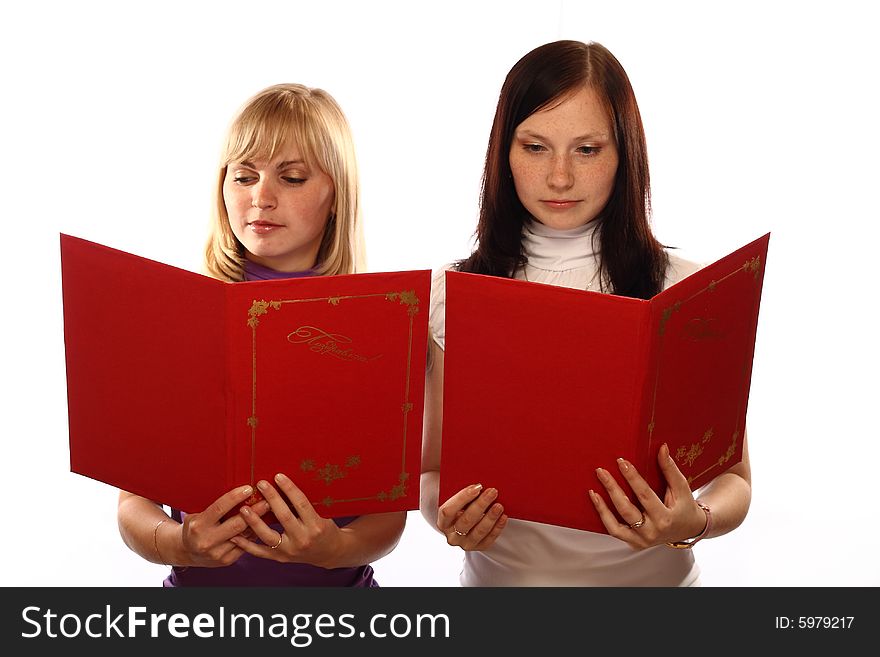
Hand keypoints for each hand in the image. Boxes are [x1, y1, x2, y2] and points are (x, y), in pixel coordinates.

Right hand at [179, 485, 269, 566]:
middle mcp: (207, 541)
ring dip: (258, 523)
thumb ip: (213, 507)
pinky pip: (245, 545)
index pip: (219, 509)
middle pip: (237, 525)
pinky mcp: (226, 560)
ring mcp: (217, 553)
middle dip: (255, 511)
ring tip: (271, 510)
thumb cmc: (196, 526)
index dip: (235, 497)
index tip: (249, 488)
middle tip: (269, 500)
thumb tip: (237, 489)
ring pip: (244, 536)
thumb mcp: (196, 514)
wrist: (187, 552)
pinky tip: (262, 525)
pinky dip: (253, 534)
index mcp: (198, 526)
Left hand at [232, 473, 341, 565]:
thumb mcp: (322, 514)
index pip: (301, 504)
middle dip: (271, 498)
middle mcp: (303, 539)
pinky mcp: (280, 558)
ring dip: (254, 522)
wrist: (328, 553)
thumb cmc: (325, 528)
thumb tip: (284, 483)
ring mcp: (290, 551)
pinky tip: (235, 535)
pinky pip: (260, 552)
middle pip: (283, 517)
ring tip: (243, 508)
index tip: (278, 476)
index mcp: (316, 525)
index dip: (289, 489)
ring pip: (268, 536)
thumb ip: (305, 504)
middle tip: (260, 483)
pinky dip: (246, 545)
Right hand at [437, 483, 507, 550]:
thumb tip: (474, 479)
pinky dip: (497, 528)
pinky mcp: (478, 547)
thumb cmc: (459, 504)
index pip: (448, 510)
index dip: (462, 498)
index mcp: (442, 522)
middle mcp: (452, 536)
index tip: (477, 486)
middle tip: (493, 491)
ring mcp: (465, 544)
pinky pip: (489, 539)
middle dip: (481, 505)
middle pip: (466, 521)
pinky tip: (503, 517)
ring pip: (478, 531)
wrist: (463, 519)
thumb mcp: (454, 497)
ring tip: (499, 505)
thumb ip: (458, 489)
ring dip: (490, 517)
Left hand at [588, 443, 707, 548]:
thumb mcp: (681, 488)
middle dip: (612, 488)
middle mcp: (652, 532)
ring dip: (602, 507)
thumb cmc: (685, 507)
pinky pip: (614, 531)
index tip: (621, 462)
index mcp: (666, 518)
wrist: (688, 529)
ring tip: (593, 490)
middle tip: (601, 471)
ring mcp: (642, 540)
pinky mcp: (634, 543)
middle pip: (627, 509)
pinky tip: (597, 501)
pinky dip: (603, 517)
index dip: (632, 478)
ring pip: (616, 526)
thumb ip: (670, 469)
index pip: (645, 495)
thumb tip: (662, 447)